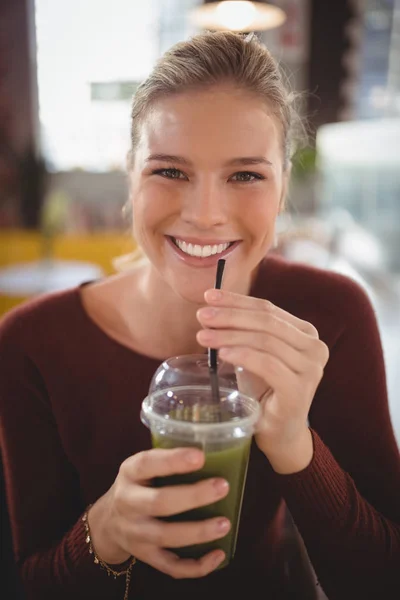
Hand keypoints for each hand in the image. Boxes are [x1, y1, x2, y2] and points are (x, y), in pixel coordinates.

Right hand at [88, 447, 229, 577]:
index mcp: (129, 473)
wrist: (107, 521)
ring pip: (166, 536)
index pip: (147, 464)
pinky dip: (196, 566)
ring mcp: (135, 533)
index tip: (200, 455)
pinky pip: (170, 566)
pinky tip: (218, 554)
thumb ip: (168, 459)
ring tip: (225, 523)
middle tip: (222, 486)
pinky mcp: (146, 556)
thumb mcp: (142, 466)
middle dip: (193, 496)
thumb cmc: (138, 485)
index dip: (173, 461)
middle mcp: (128, 503)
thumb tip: (216, 448)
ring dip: (198, 532)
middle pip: (159, 502)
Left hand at [196, 289, 329, 472]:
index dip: (236, 300)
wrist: (279, 431)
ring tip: (203, 336)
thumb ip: (243, 331)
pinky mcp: (300, 389)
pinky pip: (267, 364)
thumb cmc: (264, 390)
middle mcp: (315, 347)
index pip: (268, 308)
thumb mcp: (254, 354)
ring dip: (229, 336)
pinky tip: (222, 354)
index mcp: (305, 333)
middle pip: (266, 321)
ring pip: (265, 340)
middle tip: (202, 316)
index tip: (208, 296)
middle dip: (230, 316)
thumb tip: (210, 308)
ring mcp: (311, 368)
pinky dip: (242, 355)